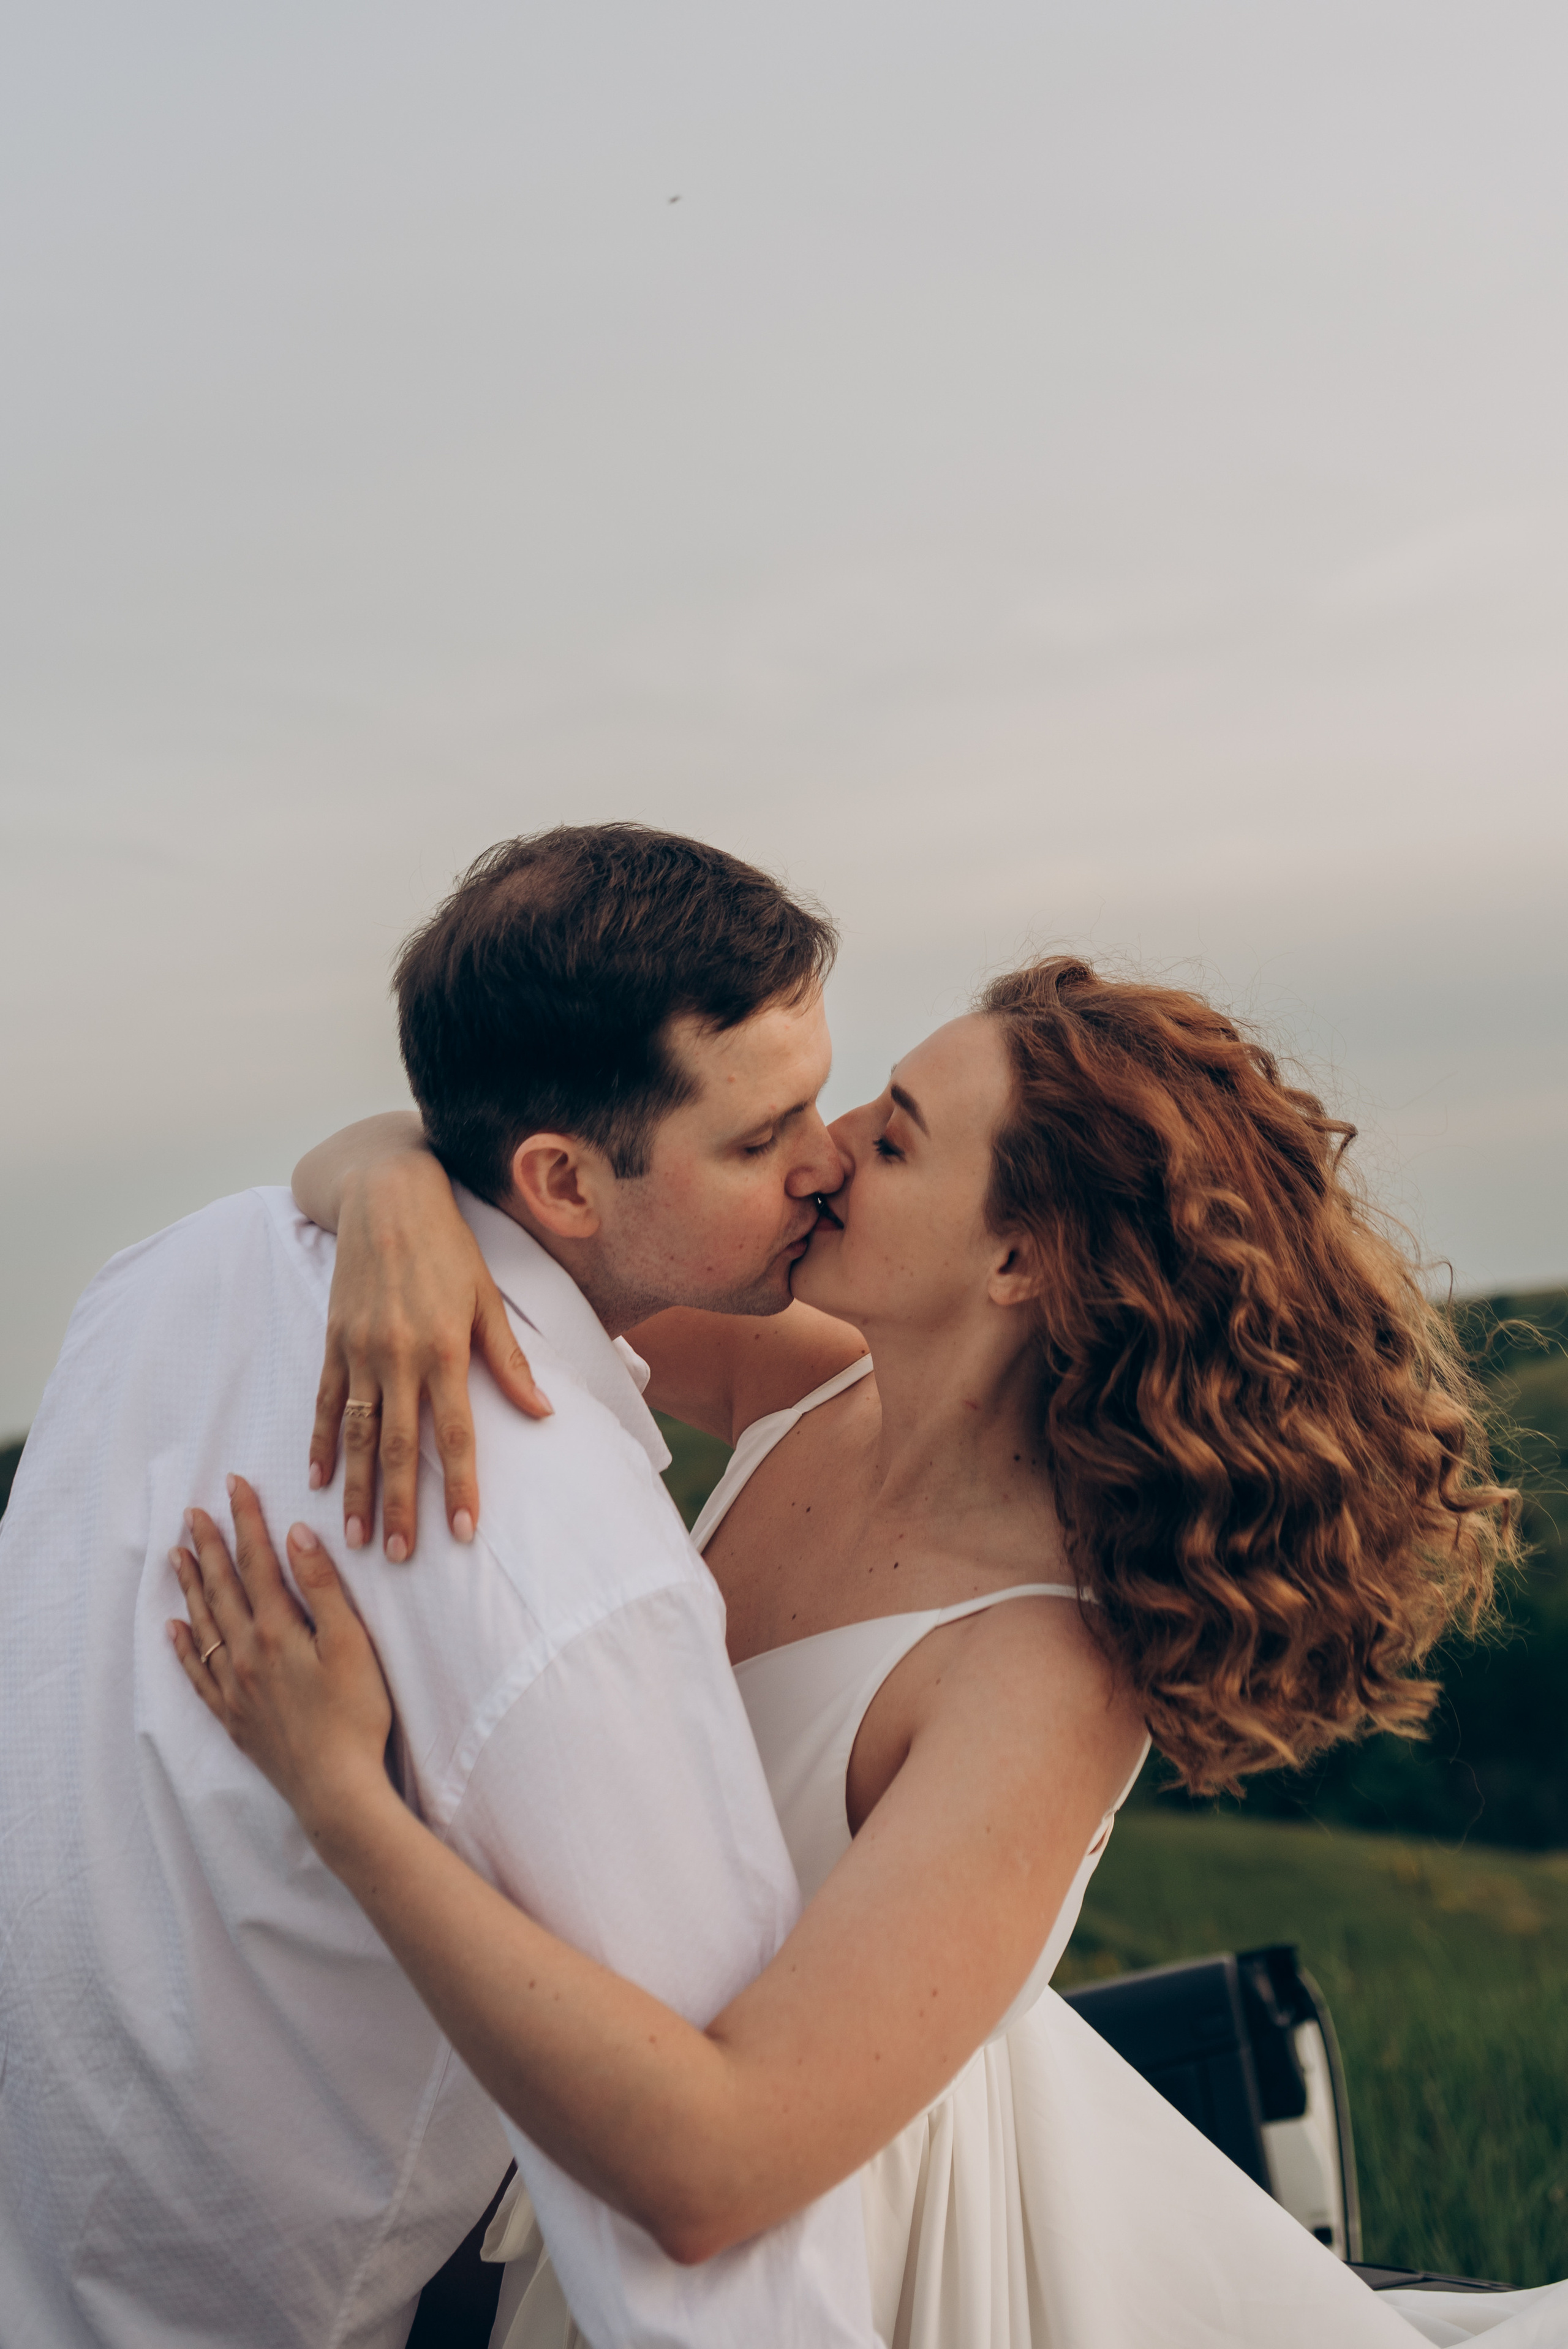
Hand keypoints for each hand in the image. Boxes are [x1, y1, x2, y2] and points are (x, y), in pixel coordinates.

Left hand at [168, 1476, 395, 1845]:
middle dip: (208, 1546)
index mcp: (276, 1631)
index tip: (233, 1485)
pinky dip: (183, 1648)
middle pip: (222, 1589)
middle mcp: (246, 1655)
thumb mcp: (352, 1645)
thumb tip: (295, 1536)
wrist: (334, 1790)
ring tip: (176, 1556)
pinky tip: (174, 1630)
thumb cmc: (355, 1716)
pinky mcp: (234, 1718)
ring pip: (204, 1626)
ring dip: (190, 1587)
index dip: (245, 1521)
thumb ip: (323, 1588)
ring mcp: (235, 1688)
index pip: (255, 1563)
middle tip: (192, 1514)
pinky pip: (197, 1675)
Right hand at [310, 1153, 551, 1560]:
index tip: (464, 1532)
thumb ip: (509, 1361)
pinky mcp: (332, 1340)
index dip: (460, 1485)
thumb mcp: (487, 1298)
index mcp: (445, 1349)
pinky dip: (319, 1443)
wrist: (387, 1197)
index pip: (455, 1433)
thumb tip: (543, 1411)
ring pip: (354, 1433)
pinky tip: (317, 1480)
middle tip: (400, 1556)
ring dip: (355, 1489)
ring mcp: (359, 1350)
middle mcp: (398, 1356)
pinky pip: (323, 1401)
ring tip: (354, 1536)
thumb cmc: (449, 1247)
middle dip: (399, 1505)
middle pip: (398, 1446)